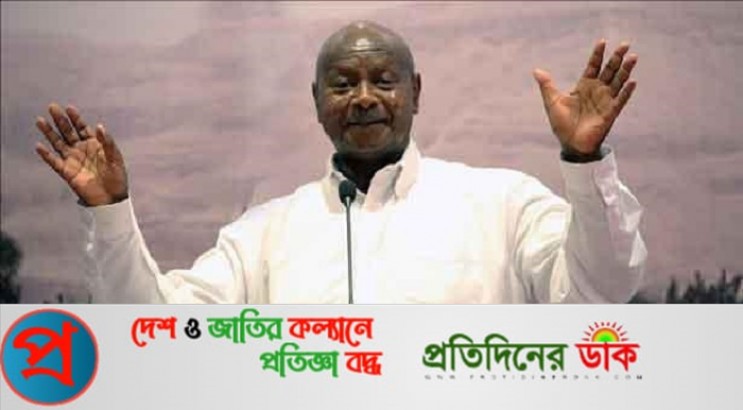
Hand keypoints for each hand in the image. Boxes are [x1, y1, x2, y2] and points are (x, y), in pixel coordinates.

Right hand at [35, 103, 127, 205]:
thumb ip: (107, 142)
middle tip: (52, 107)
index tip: (69, 108)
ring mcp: (72, 160)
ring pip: (58, 143)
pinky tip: (39, 146)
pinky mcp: (67, 172)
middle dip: (60, 120)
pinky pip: (54, 162)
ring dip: (49, 132)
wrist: (111, 198)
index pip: (82, 128)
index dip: (76, 118)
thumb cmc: (116, 178)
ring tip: (40, 120)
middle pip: (68, 132)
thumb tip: (99, 126)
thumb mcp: (115, 158)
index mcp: (94, 144)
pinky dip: (46, 155)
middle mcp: (81, 150)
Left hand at [533, 39, 637, 156]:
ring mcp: (605, 101)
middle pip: (609, 70)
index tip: (602, 42)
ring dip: (626, 70)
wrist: (570, 144)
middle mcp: (597, 90)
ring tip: (633, 58)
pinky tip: (632, 81)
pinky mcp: (610, 113)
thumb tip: (536, 70)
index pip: (593, 66)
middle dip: (617, 57)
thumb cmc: (562, 124)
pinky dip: (626, 91)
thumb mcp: (553, 102)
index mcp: (583, 86)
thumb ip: (547, 86)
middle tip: (625, 44)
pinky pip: (621, 100)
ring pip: (618, 81)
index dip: (597, 55)